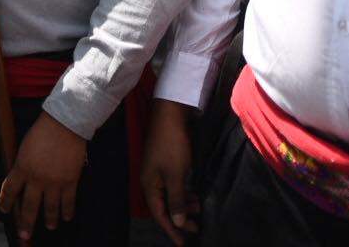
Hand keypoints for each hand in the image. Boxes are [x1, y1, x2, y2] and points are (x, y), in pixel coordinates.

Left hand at [0, 112, 86, 240]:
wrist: (65, 124)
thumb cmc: (43, 131)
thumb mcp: (24, 147)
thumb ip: (22, 165)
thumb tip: (21, 180)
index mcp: (22, 167)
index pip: (9, 190)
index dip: (5, 202)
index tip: (4, 209)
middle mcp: (37, 178)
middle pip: (29, 206)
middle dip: (26, 223)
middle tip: (25, 235)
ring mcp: (54, 181)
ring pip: (50, 208)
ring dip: (49, 219)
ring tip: (50, 226)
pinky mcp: (70, 180)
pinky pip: (69, 202)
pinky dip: (68, 211)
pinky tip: (66, 217)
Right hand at [141, 100, 199, 244]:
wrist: (170, 115)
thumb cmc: (171, 145)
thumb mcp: (176, 175)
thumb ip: (177, 200)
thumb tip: (178, 222)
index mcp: (149, 185)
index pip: (159, 215)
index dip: (171, 230)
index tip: (183, 243)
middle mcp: (151, 181)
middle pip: (164, 207)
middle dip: (180, 219)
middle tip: (197, 228)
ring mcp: (158, 172)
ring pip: (171, 196)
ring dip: (184, 205)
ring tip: (199, 209)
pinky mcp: (166, 164)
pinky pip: (174, 186)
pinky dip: (184, 193)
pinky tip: (195, 194)